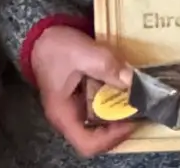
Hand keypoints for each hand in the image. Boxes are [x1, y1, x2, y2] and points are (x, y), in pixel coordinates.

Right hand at [29, 25, 137, 155]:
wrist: (43, 35)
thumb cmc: (56, 47)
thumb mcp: (82, 52)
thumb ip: (106, 65)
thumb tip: (132, 80)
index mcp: (63, 114)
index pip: (88, 144)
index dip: (111, 138)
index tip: (129, 121)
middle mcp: (67, 117)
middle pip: (97, 138)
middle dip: (119, 126)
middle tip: (136, 108)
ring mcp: (74, 109)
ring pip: (100, 125)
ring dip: (118, 114)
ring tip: (133, 99)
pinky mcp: (80, 100)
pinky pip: (99, 110)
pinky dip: (112, 103)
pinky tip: (121, 88)